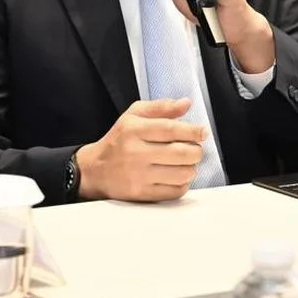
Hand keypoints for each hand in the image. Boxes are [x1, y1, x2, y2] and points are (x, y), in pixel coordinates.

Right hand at [75, 98, 205, 201]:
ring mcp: (138, 176)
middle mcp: (135, 152)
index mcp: (134, 130)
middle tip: (195, 149)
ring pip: (181, 174)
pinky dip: (183, 184)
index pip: (170, 129)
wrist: (94, 170)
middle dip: (196, 151)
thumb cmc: (118, 140)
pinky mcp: (141, 194)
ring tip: (186, 163)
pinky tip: (177, 176)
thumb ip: (161, 107)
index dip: (192, 131)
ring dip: (191, 168)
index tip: (203, 132)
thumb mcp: (134, 115)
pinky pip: (174, 192)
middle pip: (180, 153)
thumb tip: (186, 104)